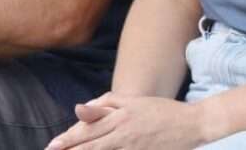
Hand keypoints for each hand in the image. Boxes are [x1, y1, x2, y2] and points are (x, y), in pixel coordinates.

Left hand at [45, 93, 206, 149]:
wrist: (193, 123)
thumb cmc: (159, 110)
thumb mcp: (130, 101)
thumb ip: (104, 104)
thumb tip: (81, 108)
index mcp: (118, 118)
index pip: (87, 130)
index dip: (69, 139)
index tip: (52, 145)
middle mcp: (124, 134)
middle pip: (92, 146)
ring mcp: (135, 148)